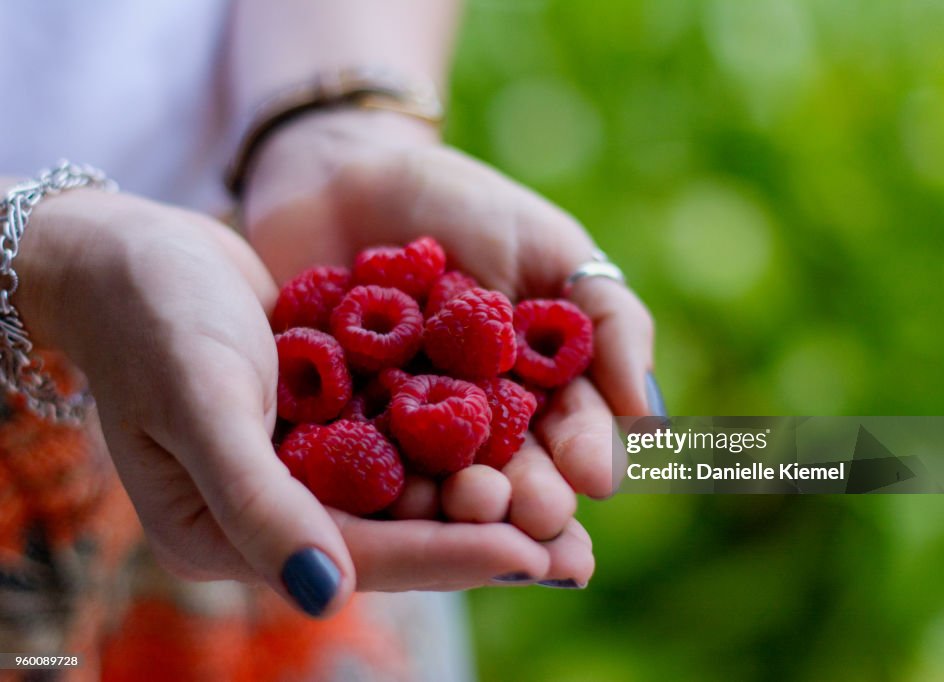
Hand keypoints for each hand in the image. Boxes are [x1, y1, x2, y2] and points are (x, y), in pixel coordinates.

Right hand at [14, 189, 589, 617]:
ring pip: (413, 493)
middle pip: (399, 535)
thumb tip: (324, 596)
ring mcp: (305, 466)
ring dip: (489, 498)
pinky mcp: (328, 419)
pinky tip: (525, 441)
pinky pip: (403, 440)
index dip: (447, 555)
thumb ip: (258, 503)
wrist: (136, 251)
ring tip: (571, 512)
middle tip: (577, 555)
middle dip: (488, 542)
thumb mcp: (201, 406)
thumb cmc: (154, 321)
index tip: (532, 554)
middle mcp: (277, 511)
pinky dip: (460, 442)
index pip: (358, 555)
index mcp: (230, 534)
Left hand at [242, 110, 656, 538]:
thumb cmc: (468, 207)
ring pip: (434, 476)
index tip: (594, 474)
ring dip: (451, 498)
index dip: (583, 454)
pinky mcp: (331, 424)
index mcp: (536, 392)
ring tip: (465, 506)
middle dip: (523, 493)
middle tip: (531, 512)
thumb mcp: (553, 248)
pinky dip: (366, 470)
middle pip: (506, 470)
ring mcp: (401, 428)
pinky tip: (385, 488)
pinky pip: (349, 454)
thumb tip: (647, 418)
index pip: (570, 433)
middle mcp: (473, 423)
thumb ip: (611, 323)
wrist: (349, 173)